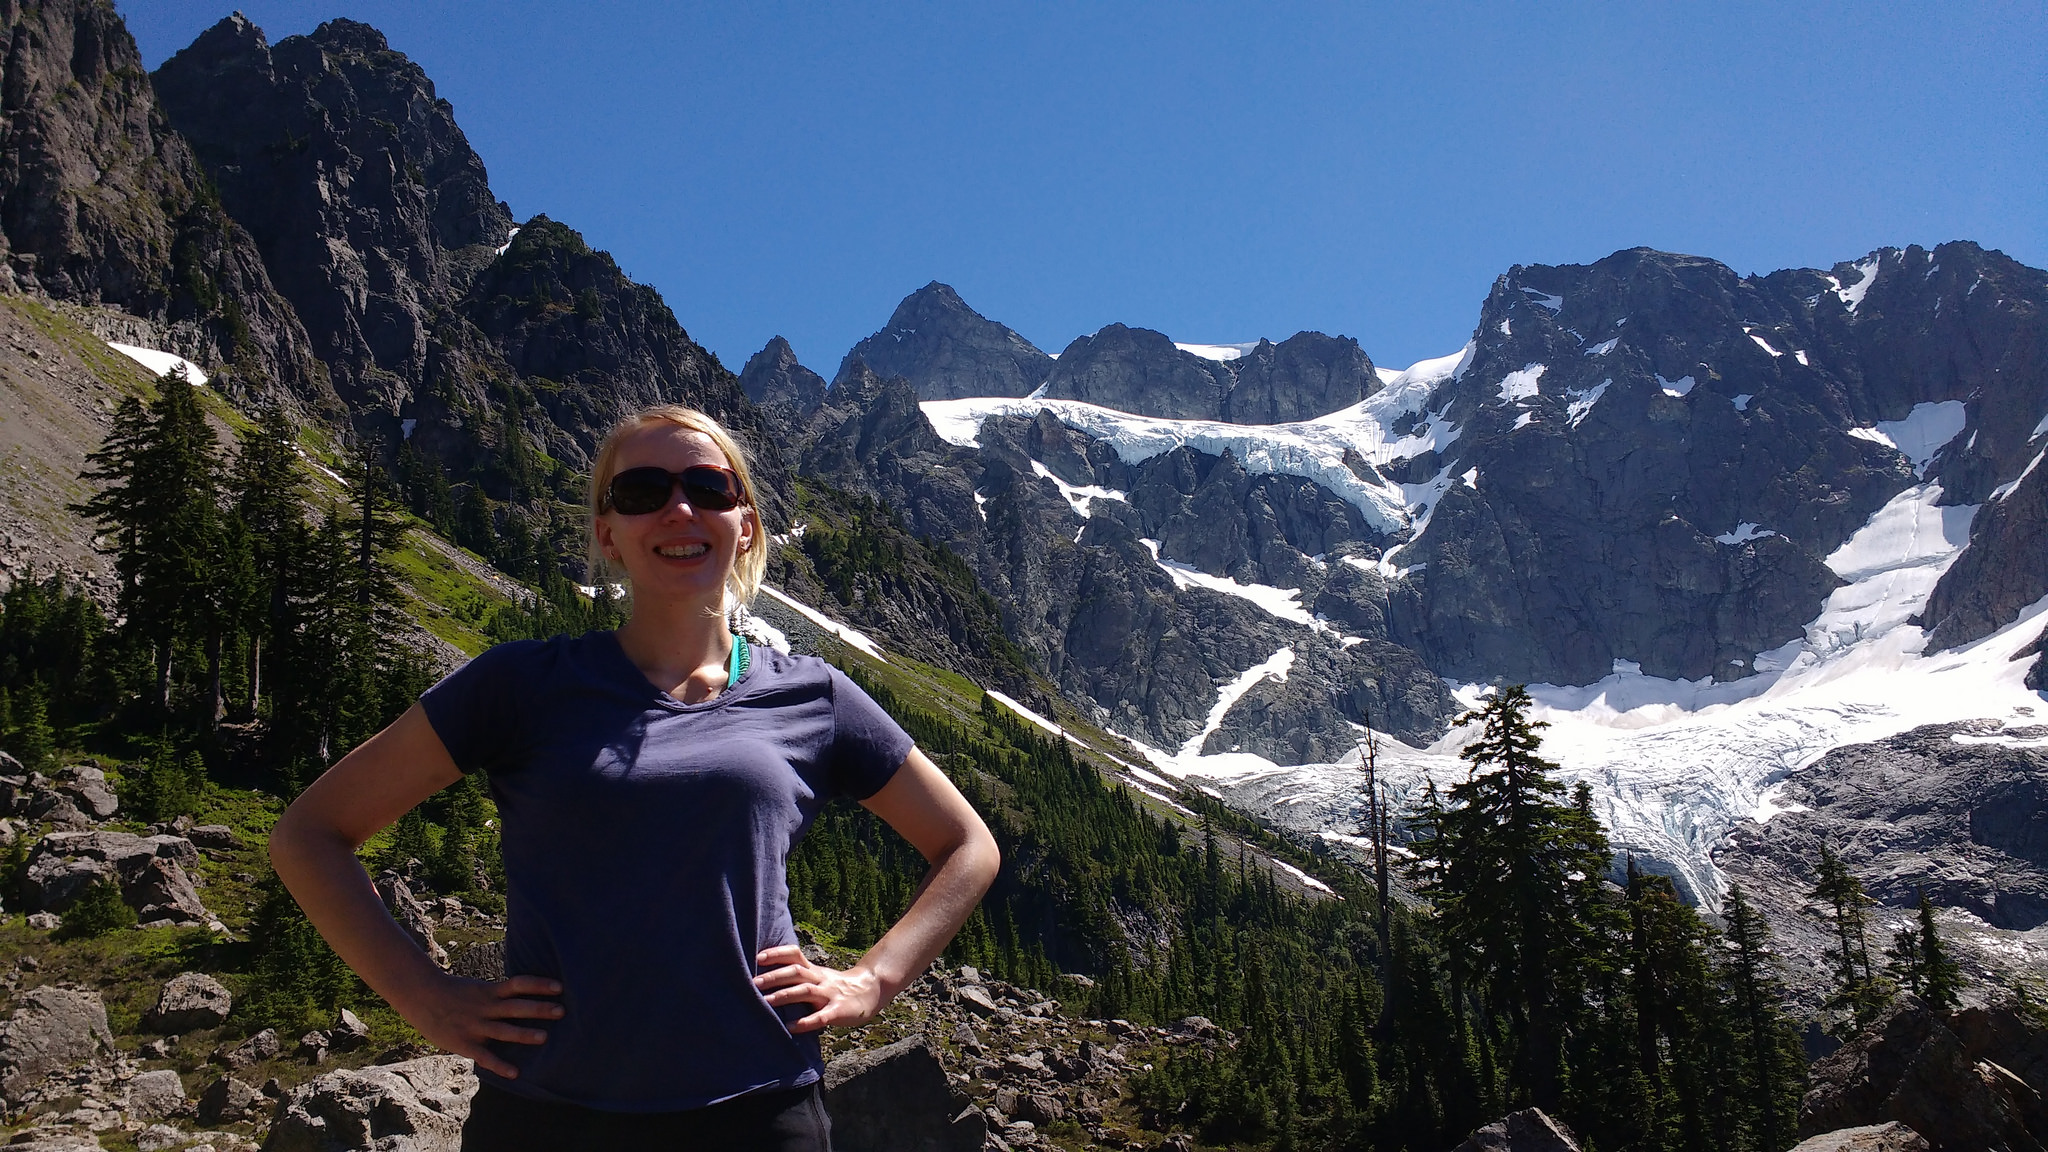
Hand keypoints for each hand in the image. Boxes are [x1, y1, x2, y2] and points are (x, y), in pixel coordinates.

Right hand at [394, 972, 564, 1077]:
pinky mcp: (464, 1043)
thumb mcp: (477, 988)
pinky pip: (485, 1056)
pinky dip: (500, 1065)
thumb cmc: (452, 992)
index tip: (559, 986)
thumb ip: (497, 994)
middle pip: (516, 1007)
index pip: (519, 984)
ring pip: (504, 1030)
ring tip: (544, 1037)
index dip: (539, 985)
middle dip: (539, 1009)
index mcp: (490, 991)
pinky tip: (515, 1073)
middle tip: (561, 1011)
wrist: (420, 995)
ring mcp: (475, 1025)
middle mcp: (485, 1007)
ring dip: (524, 1034)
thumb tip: (524, 995)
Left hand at [753, 945, 883, 1033]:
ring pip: (806, 991)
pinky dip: (805, 1022)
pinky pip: (820, 1017)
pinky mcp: (838, 1011)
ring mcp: (829, 994)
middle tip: (754, 983)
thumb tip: (765, 979)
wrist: (870, 991)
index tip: (757, 957)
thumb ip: (797, 977)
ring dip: (785, 995)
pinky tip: (791, 1027)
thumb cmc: (834, 987)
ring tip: (766, 1002)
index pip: (794, 954)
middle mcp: (820, 979)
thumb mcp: (817, 976)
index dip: (777, 954)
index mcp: (813, 970)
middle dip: (774, 976)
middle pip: (796, 972)